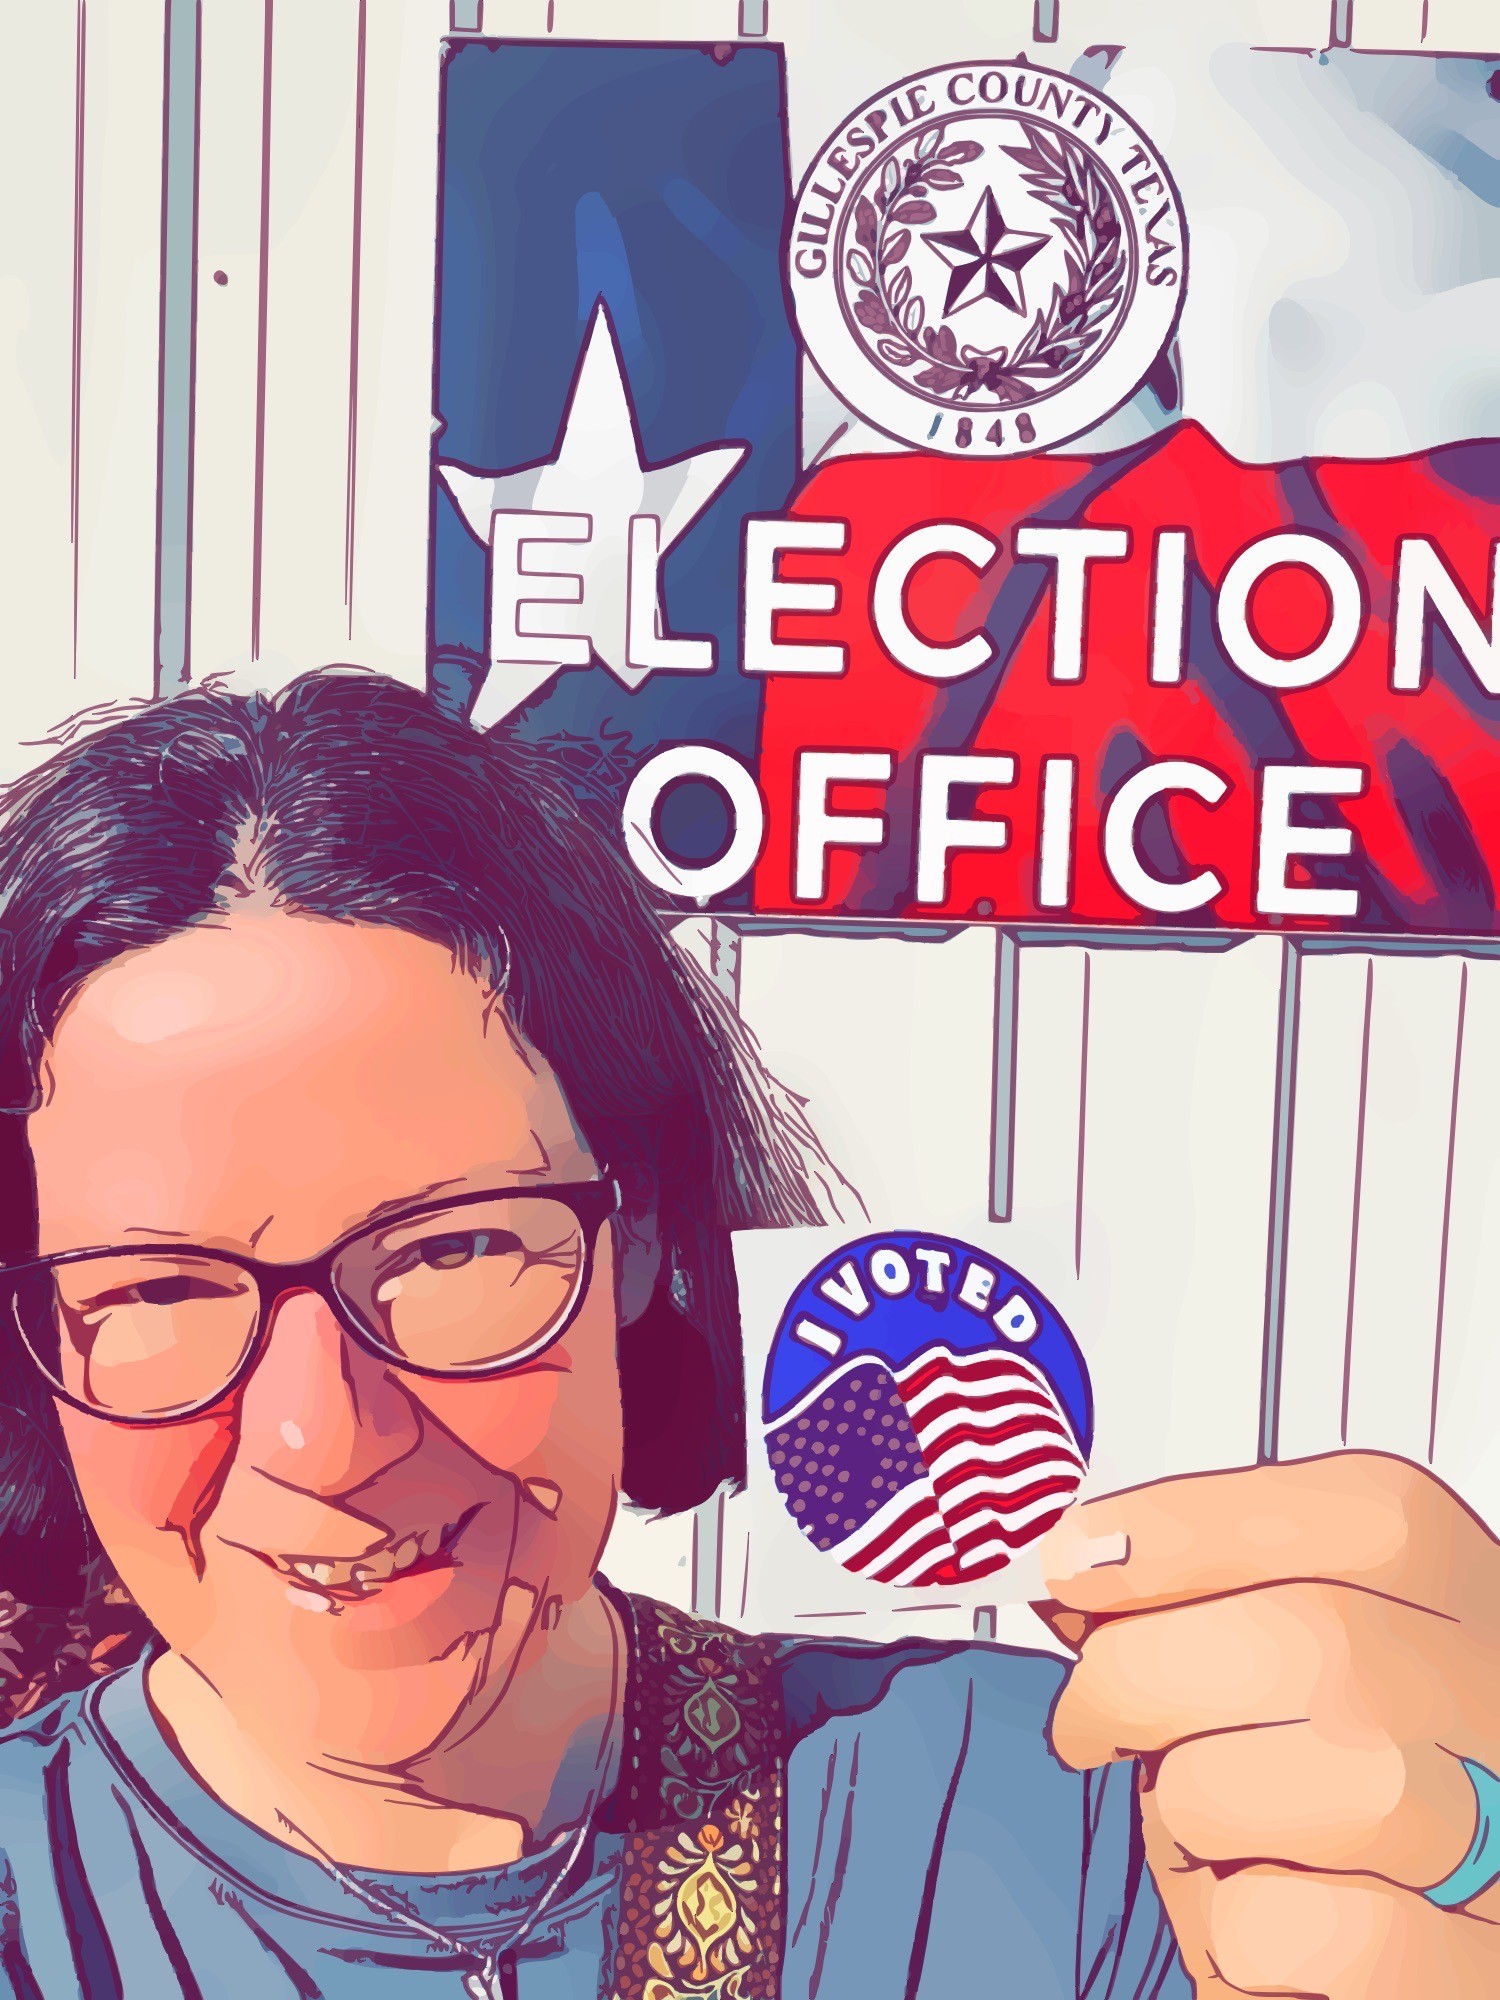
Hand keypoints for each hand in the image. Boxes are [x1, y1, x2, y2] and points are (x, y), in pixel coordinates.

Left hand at [1036, 1453, 1499, 1996]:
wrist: (1382, 1948)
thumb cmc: (1309, 1805)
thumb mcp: (1272, 1673)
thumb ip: (1204, 1601)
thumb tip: (1079, 1559)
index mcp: (1473, 1606)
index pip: (1375, 1514)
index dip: (1201, 1524)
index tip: (1074, 1560)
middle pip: (1327, 1639)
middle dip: (1148, 1670)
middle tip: (1088, 1716)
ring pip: (1344, 1786)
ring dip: (1202, 1809)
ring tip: (1194, 1829)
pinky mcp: (1478, 1973)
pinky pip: (1331, 1936)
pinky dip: (1248, 1933)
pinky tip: (1253, 1925)